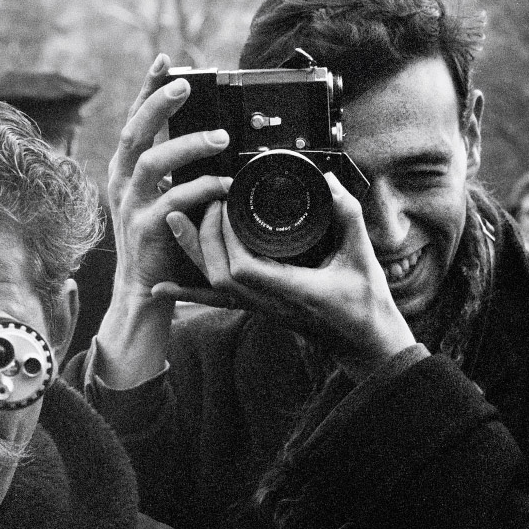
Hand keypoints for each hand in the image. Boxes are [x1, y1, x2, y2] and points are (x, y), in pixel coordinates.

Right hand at [107, 54, 230, 297]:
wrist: (143, 292)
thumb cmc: (162, 240)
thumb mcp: (163, 196)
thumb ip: (177, 170)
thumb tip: (212, 136)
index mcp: (126, 169)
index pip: (134, 120)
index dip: (148, 89)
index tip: (165, 61)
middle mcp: (122, 182)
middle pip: (134, 132)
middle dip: (158, 104)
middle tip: (186, 84)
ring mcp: (131, 205)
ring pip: (152, 162)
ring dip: (187, 145)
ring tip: (221, 139)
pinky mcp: (145, 228)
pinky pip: (174, 199)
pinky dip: (203, 188)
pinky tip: (226, 185)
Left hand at [155, 172, 415, 380]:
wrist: (365, 345)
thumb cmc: (366, 305)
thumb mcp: (362, 257)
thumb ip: (347, 217)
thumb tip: (328, 182)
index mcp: (293, 290)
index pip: (243, 269)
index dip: (226, 237)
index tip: (226, 205)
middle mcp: (268, 303)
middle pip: (218, 275)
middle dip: (204, 237)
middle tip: (207, 202)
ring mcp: (259, 308)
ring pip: (212, 287)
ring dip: (192, 252)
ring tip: (174, 220)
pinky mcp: (256, 309)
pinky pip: (215, 301)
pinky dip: (187, 290)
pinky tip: (162, 286)